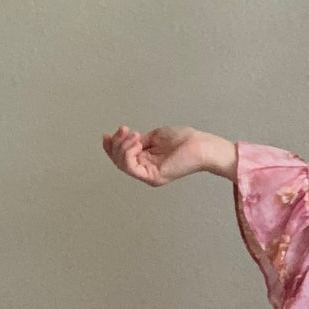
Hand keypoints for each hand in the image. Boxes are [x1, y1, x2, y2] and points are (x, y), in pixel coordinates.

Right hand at [102, 124, 225, 184]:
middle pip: (118, 161)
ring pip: (122, 164)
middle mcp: (145, 170)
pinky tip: (136, 143)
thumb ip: (138, 141)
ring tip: (134, 136)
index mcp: (145, 161)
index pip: (120, 157)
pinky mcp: (153, 177)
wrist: (200, 145)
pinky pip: (131, 168)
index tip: (107, 134)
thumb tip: (124, 140)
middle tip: (125, 131)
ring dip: (123, 146)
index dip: (111, 146)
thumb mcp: (154, 137)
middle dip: (116, 143)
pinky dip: (128, 153)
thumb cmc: (185, 141)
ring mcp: (149, 175)